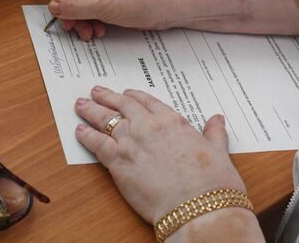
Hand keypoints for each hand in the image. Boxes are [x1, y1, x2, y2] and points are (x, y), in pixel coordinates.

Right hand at [49, 0, 175, 40]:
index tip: (68, 5)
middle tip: (74, 26)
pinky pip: (86, 7)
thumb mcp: (107, 5)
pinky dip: (88, 19)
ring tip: (89, 32)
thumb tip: (54, 7)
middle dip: (69, 8)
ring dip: (78, 18)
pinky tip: (97, 29)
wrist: (170, 7)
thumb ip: (76, 6)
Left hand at [74, 85, 246, 223]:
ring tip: (81, 105)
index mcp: (172, 120)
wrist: (198, 206)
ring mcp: (131, 142)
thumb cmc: (211, 182)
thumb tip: (217, 119)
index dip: (134, 96)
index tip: (126, 94)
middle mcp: (148, 126)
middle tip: (95, 92)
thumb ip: (214, 133)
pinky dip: (86, 136)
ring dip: (91, 111)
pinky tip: (80, 131)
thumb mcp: (218, 151)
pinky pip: (96, 143)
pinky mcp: (118, 162)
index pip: (148, 102)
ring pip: (105, 120)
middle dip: (107, 97)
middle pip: (122, 106)